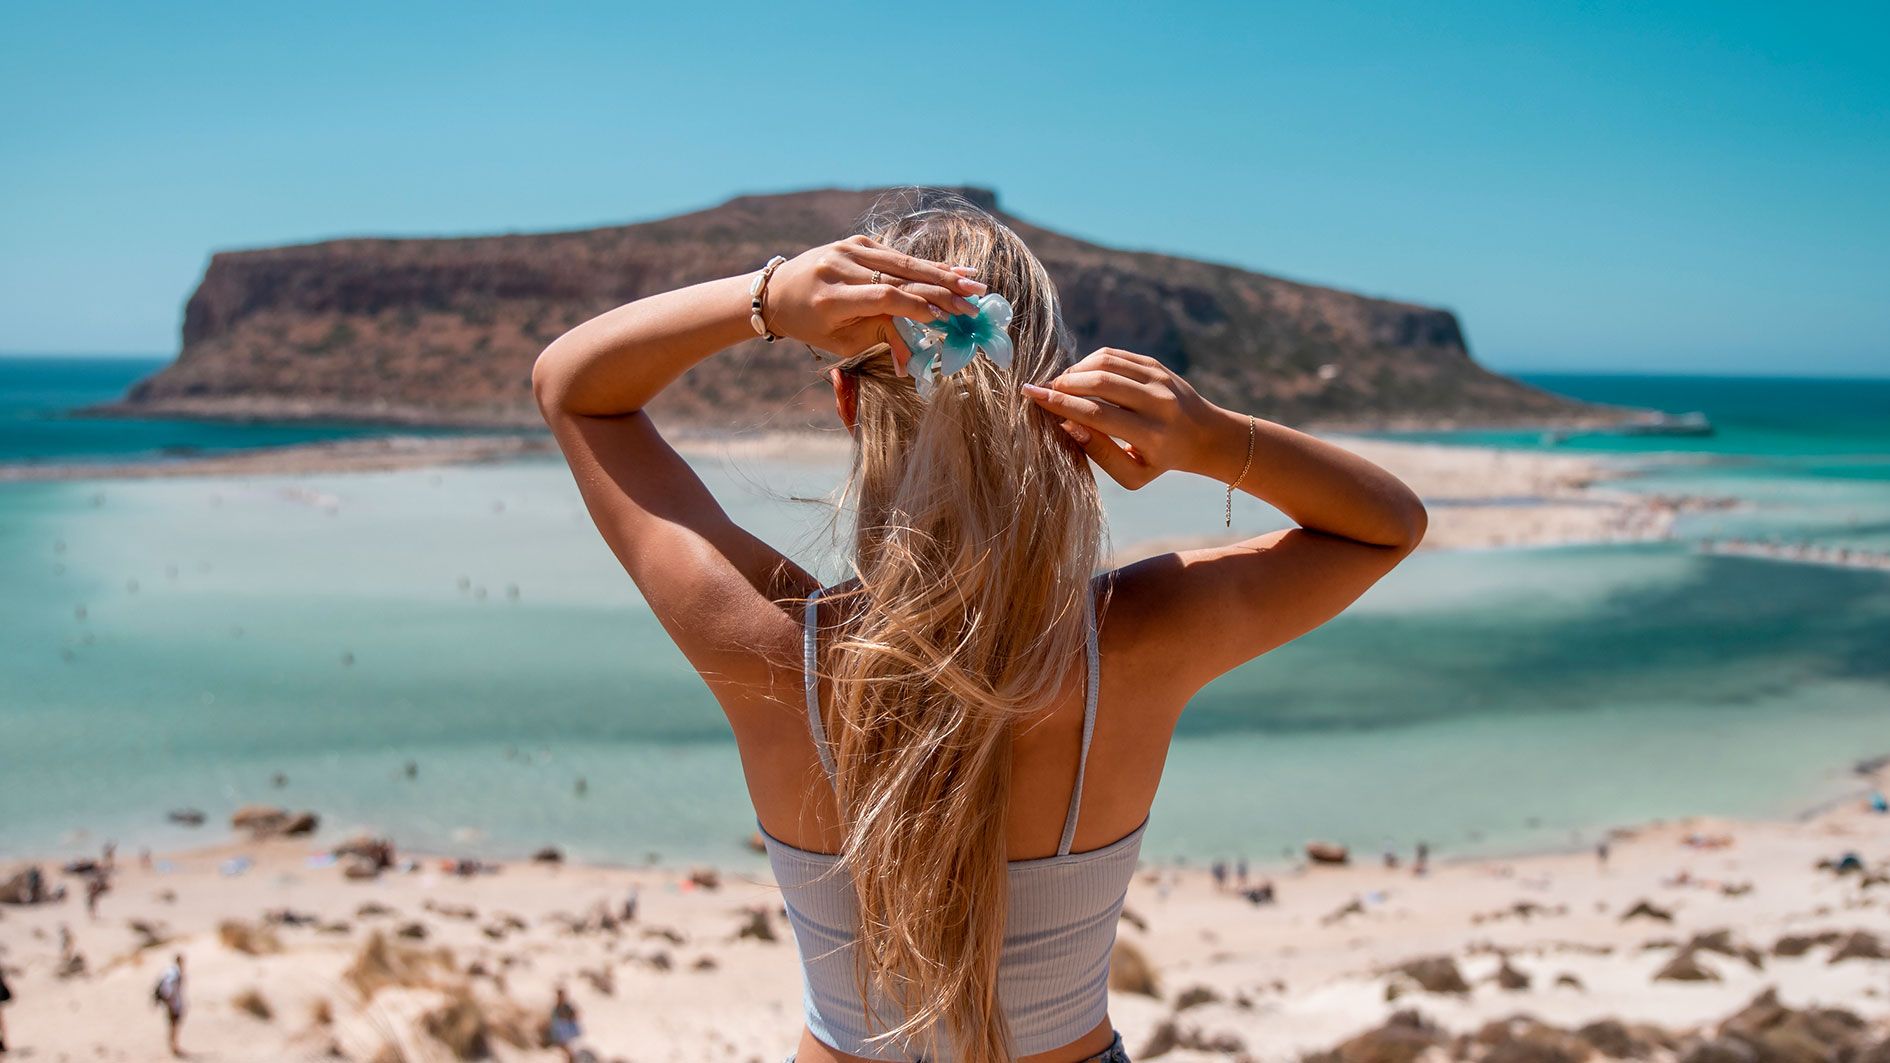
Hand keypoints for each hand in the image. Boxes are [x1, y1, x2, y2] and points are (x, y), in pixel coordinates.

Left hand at [764, 235, 985, 366]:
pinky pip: (895, 255)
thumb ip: (880, 339)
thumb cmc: (810, 325)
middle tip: (974, 298)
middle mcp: (839, 267)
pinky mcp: (856, 242)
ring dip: (941, 272)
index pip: (883, 297)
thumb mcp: (840, 341)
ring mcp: (848, 249)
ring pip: (902, 261)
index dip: (916, 306)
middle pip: (899, 276)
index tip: (947, 318)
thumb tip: (917, 359)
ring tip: (973, 281)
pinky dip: (924, 264)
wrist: (777, 291)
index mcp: (831, 297)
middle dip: (941, 288)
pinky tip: (952, 270)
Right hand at [1022, 348, 1227, 489]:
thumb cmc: (1159, 461)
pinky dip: (1090, 362)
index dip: (1061, 404)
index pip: (1097, 414)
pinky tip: (1080, 376)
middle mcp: (1159, 403)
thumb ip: (1100, 453)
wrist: (1204, 436)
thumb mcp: (1133, 475)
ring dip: (1076, 370)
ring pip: (1106, 363)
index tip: (1032, 396)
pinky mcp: (1157, 365)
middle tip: (1043, 390)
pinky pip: (1115, 355)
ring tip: (1061, 384)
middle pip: (1100, 383)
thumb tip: (1067, 425)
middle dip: (1064, 383)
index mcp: (1152, 435)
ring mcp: (1160, 379)